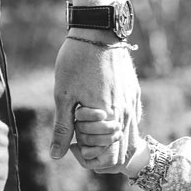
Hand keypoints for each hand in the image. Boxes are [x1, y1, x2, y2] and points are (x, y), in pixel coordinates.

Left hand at [50, 37, 141, 164]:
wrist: (98, 32)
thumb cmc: (76, 62)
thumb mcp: (63, 96)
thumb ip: (63, 129)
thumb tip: (56, 156)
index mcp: (108, 117)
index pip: (109, 158)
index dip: (89, 158)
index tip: (73, 144)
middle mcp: (125, 114)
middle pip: (120, 152)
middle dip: (98, 150)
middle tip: (79, 136)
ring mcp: (132, 103)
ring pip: (129, 137)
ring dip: (108, 140)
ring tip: (89, 127)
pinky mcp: (134, 94)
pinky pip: (132, 120)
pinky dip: (117, 126)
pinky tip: (102, 114)